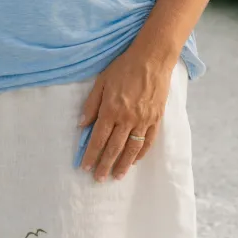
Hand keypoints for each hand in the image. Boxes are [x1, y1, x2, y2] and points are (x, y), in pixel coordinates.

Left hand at [78, 46, 174, 181]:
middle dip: (104, 164)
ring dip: (123, 165)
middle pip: (114, 147)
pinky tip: (133, 161)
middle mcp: (127, 118)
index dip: (91, 153)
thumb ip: (91, 104)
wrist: (151, 59)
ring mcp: (143, 120)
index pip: (99, 137)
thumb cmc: (123, 67)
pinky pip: (148, 142)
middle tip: (98, 178)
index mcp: (111, 108)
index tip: (84, 166)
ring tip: (116, 176)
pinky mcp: (156, 119)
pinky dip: (140, 154)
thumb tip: (81, 125)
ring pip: (131, 149)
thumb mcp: (101, 81)